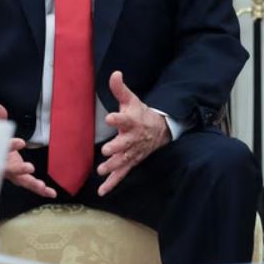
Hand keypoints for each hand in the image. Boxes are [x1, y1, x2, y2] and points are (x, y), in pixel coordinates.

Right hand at [0, 102, 55, 198]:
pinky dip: (40, 189)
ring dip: (31, 184)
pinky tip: (52, 193)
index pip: (0, 151)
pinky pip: (29, 184)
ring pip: (20, 180)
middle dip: (18, 169)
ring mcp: (10, 172)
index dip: (9, 146)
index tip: (20, 142)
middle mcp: (1, 165)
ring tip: (43, 187)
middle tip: (29, 167)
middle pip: (8, 170)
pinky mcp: (18, 176)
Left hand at [96, 71, 170, 196]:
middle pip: (125, 143)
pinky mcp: (131, 162)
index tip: (110, 117)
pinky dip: (112, 183)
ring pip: (123, 160)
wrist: (160, 130)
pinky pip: (122, 173)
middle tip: (106, 150)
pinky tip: (102, 190)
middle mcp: (133, 138)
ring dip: (113, 165)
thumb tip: (114, 73)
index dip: (118, 118)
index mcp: (132, 121)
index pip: (125, 119)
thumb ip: (120, 90)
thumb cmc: (141, 114)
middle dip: (116, 147)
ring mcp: (132, 152)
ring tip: (102, 169)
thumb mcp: (132, 100)